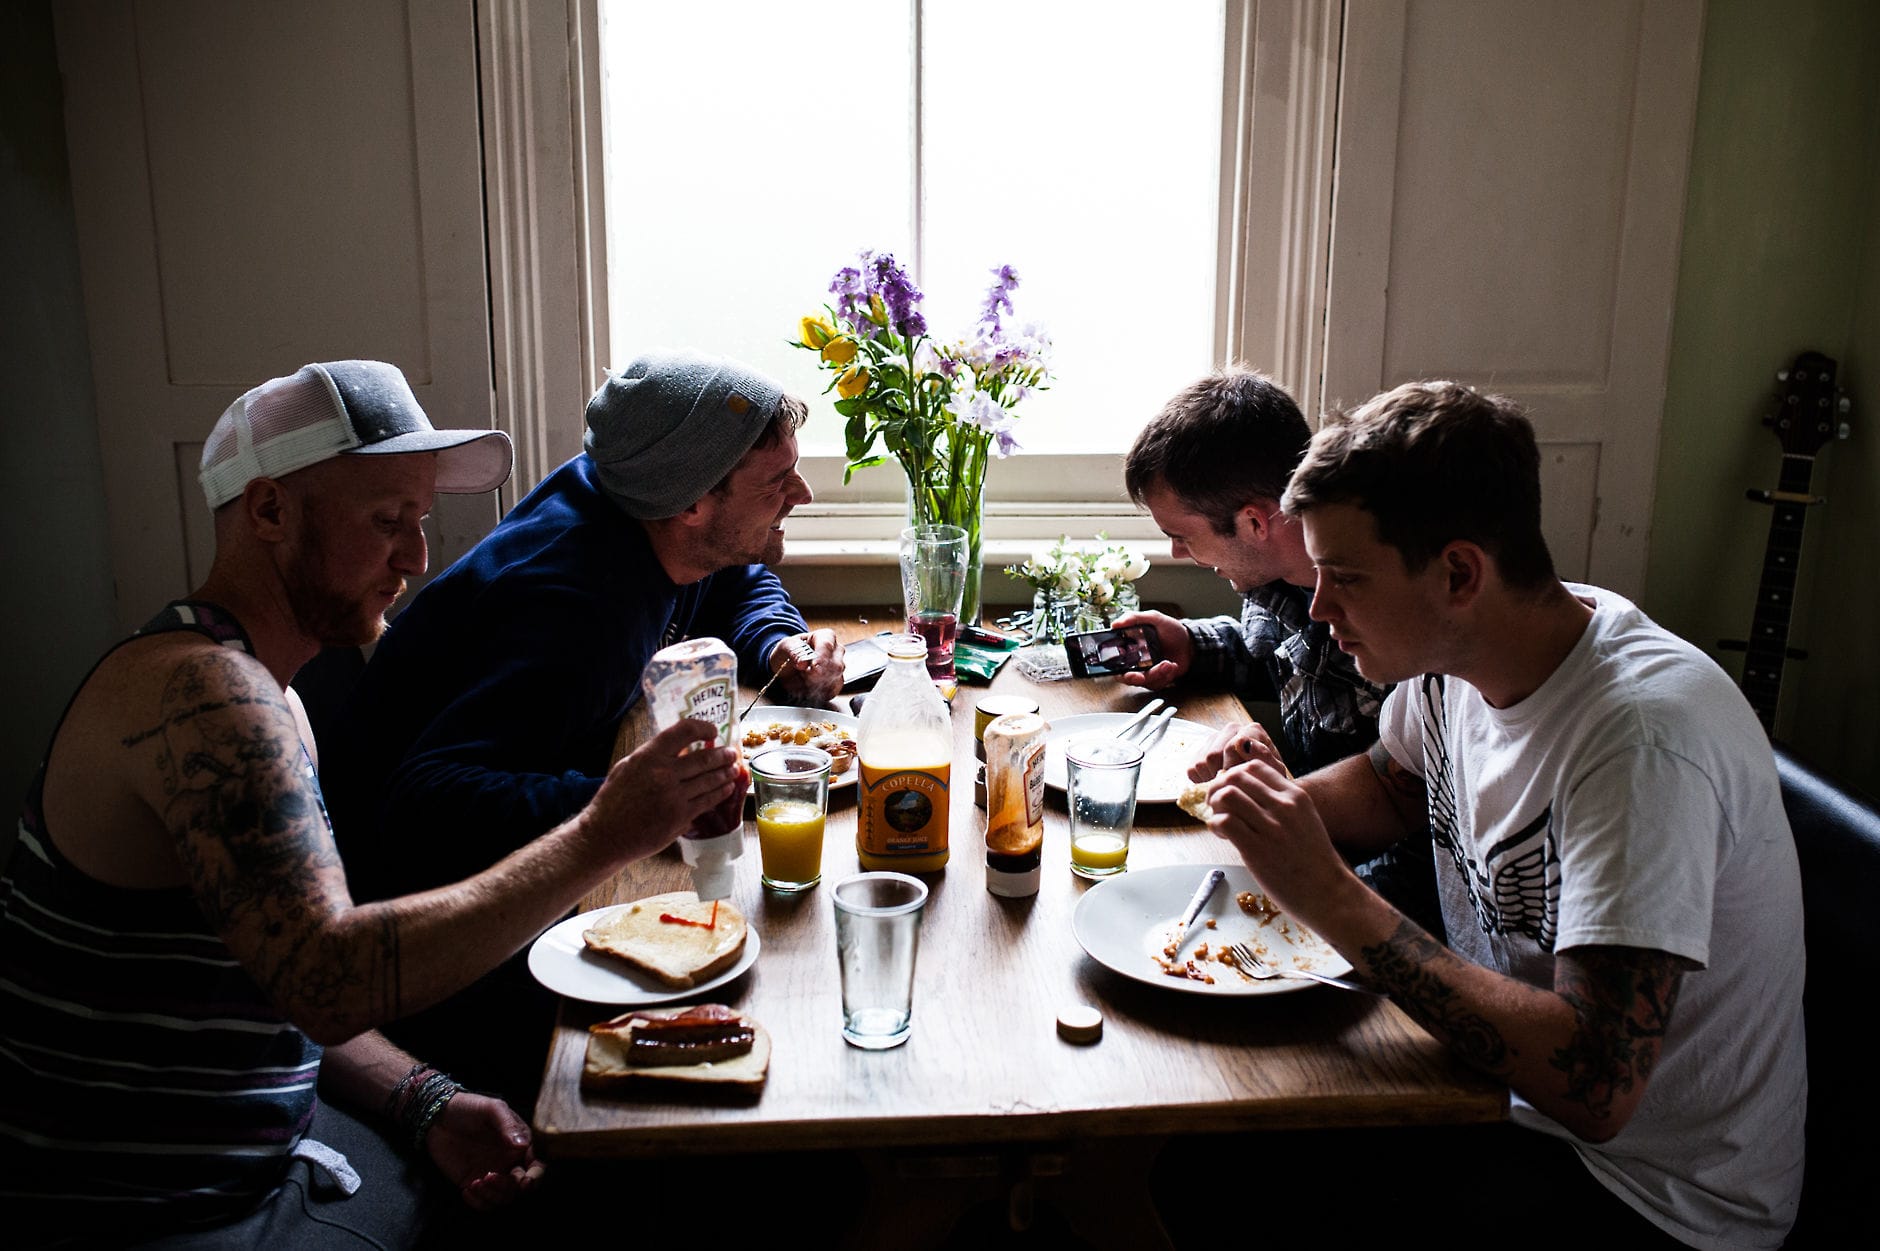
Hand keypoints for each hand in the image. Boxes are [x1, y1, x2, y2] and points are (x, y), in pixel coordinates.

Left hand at [424, 1090, 544, 1210]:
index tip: (525, 1181)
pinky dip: (478, 1202)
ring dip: (492, 1195)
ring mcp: (492, 1174)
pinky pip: (483, 1203)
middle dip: (509, 1187)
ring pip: (503, 1198)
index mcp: (520, 1144)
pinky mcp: (472, 1183)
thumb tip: (523, 1145)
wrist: (438, 1116)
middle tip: (491, 1177)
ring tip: (476, 1182)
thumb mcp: (491, 1108)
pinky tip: (467, 1189)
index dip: (535, 1176)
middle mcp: (510, 1162)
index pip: (537, 1165)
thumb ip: (507, 1125)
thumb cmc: (469, 1107)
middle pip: (520, 1186)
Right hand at [584, 718, 742, 863]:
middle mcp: (663, 773)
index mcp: (648, 756)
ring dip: (726, 773)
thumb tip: (681, 747)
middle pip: (705, 758)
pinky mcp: (680, 817)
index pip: (684, 731)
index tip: (712, 731)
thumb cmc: (613, 800)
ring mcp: (674, 797)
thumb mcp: (627, 767)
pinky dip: (720, 793)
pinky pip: (707, 801)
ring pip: (710, 780)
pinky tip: (726, 788)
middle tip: (732, 753)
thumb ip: (653, 755)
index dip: (703, 727)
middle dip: (723, 754)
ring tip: (734, 769)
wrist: (606, 835)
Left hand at [772, 629, 843, 703]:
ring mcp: (838, 669)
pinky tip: (808, 688)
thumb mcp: (786, 646)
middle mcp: (836, 652)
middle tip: (803, 675)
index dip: (821, 658)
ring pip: (835, 680)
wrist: (786, 666)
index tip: (813, 668)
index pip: (827, 646)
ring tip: (803, 678)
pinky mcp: (835, 684)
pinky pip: (832, 691)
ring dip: (816, 684)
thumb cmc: (789, 651)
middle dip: (818, 674)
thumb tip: (803, 663)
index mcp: (826, 637)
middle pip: (836, 665)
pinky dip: (818, 693)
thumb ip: (794, 652)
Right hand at [1111, 611, 1191, 689]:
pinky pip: (1157, 684)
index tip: (1122, 667)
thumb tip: (1115, 624)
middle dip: (1133, 678)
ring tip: (1168, 664)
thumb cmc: (1171, 630)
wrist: (1190, 642)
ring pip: (1144, 681)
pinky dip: (1165, 676)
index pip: (1114, 661)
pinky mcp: (1157, 679)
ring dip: (1156, 674)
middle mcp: (1135, 661)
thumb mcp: (1153, 618)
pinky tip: (1172, 666)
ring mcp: (1146, 671)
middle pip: (1126, 677)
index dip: (1114, 668)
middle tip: (1141, 676)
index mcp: (1129, 647)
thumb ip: (1134, 618)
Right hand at [1188, 721, 1282, 783]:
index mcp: (1252, 730)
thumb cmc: (1268, 780)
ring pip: (1202, 763)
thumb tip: (1240, 743)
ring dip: (1214, 780)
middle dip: (1224, 775)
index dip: (1235, 768)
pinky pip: (1193, 770)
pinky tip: (1219, 783)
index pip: (1233, 746)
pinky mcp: (1199, 752)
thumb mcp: (1274, 772)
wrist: (1258, 789)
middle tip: (1236, 786)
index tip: (1243, 780)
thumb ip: (1263, 756)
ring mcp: (1214, 739)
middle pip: (1214, 755)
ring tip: (1229, 784)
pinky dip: (1204, 782)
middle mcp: (1232, 729)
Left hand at [1202, 752, 1353, 925]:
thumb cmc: (1313, 860)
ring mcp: (1271, 827)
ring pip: (1227, 795)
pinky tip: (1223, 836)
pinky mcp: (1256, 849)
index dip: (1234, 775)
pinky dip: (1215, 825)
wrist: (1328, 893)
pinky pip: (1224, 821)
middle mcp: (1283, 806)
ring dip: (1215, 806)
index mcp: (1296, 796)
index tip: (1231, 791)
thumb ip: (1280, 804)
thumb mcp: (1304, 820)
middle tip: (1216, 805)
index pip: (1254, 767)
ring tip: (1220, 822)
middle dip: (1218, 788)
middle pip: (1235, 776)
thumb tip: (1246, 793)